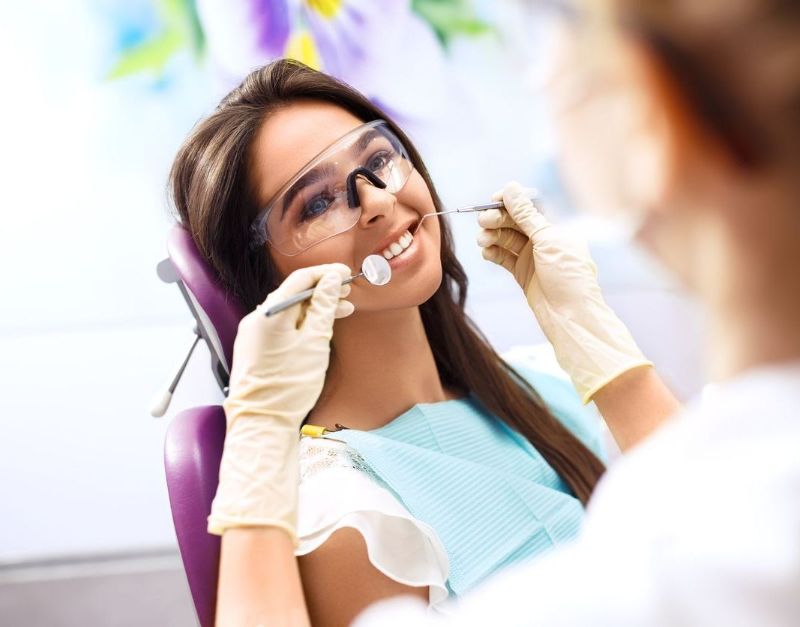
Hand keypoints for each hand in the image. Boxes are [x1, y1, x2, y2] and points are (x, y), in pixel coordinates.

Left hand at [208, 263, 352, 539]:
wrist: (262, 422)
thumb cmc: (288, 386)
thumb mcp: (315, 343)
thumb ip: (324, 308)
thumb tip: (332, 282)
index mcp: (269, 313)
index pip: (300, 279)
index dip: (326, 274)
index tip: (346, 273)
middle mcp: (257, 319)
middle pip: (294, 294)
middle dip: (323, 291)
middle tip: (348, 292)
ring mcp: (254, 334)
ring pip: (289, 311)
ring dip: (315, 308)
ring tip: (341, 311)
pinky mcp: (256, 348)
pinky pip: (281, 326)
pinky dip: (302, 323)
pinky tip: (319, 329)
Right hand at [477, 181, 650, 402]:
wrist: (570, 317)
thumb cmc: (568, 277)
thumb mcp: (548, 240)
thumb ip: (527, 215)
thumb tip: (511, 187)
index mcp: (556, 227)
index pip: (530, 205)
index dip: (511, 200)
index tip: (493, 199)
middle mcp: (544, 240)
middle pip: (515, 221)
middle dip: (498, 219)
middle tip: (482, 221)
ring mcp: (532, 257)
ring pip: (506, 239)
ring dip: (492, 236)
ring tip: (483, 241)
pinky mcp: (522, 274)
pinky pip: (503, 258)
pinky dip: (493, 253)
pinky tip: (486, 253)